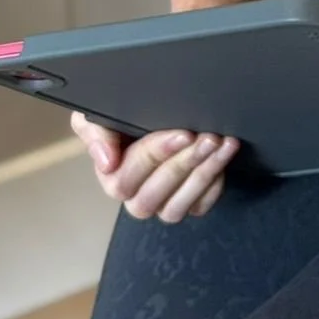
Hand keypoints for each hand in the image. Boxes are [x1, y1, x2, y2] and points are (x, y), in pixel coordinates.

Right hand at [70, 110, 239, 222]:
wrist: (151, 111)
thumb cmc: (123, 113)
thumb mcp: (99, 114)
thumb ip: (96, 133)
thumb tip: (107, 162)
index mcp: (112, 176)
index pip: (125, 179)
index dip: (156, 155)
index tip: (182, 134)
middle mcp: (135, 196)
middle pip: (153, 195)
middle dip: (184, 163)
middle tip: (208, 138)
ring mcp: (162, 203)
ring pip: (177, 206)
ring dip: (203, 174)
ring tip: (223, 145)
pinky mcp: (186, 204)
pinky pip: (198, 207)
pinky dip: (213, 186)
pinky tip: (222, 161)